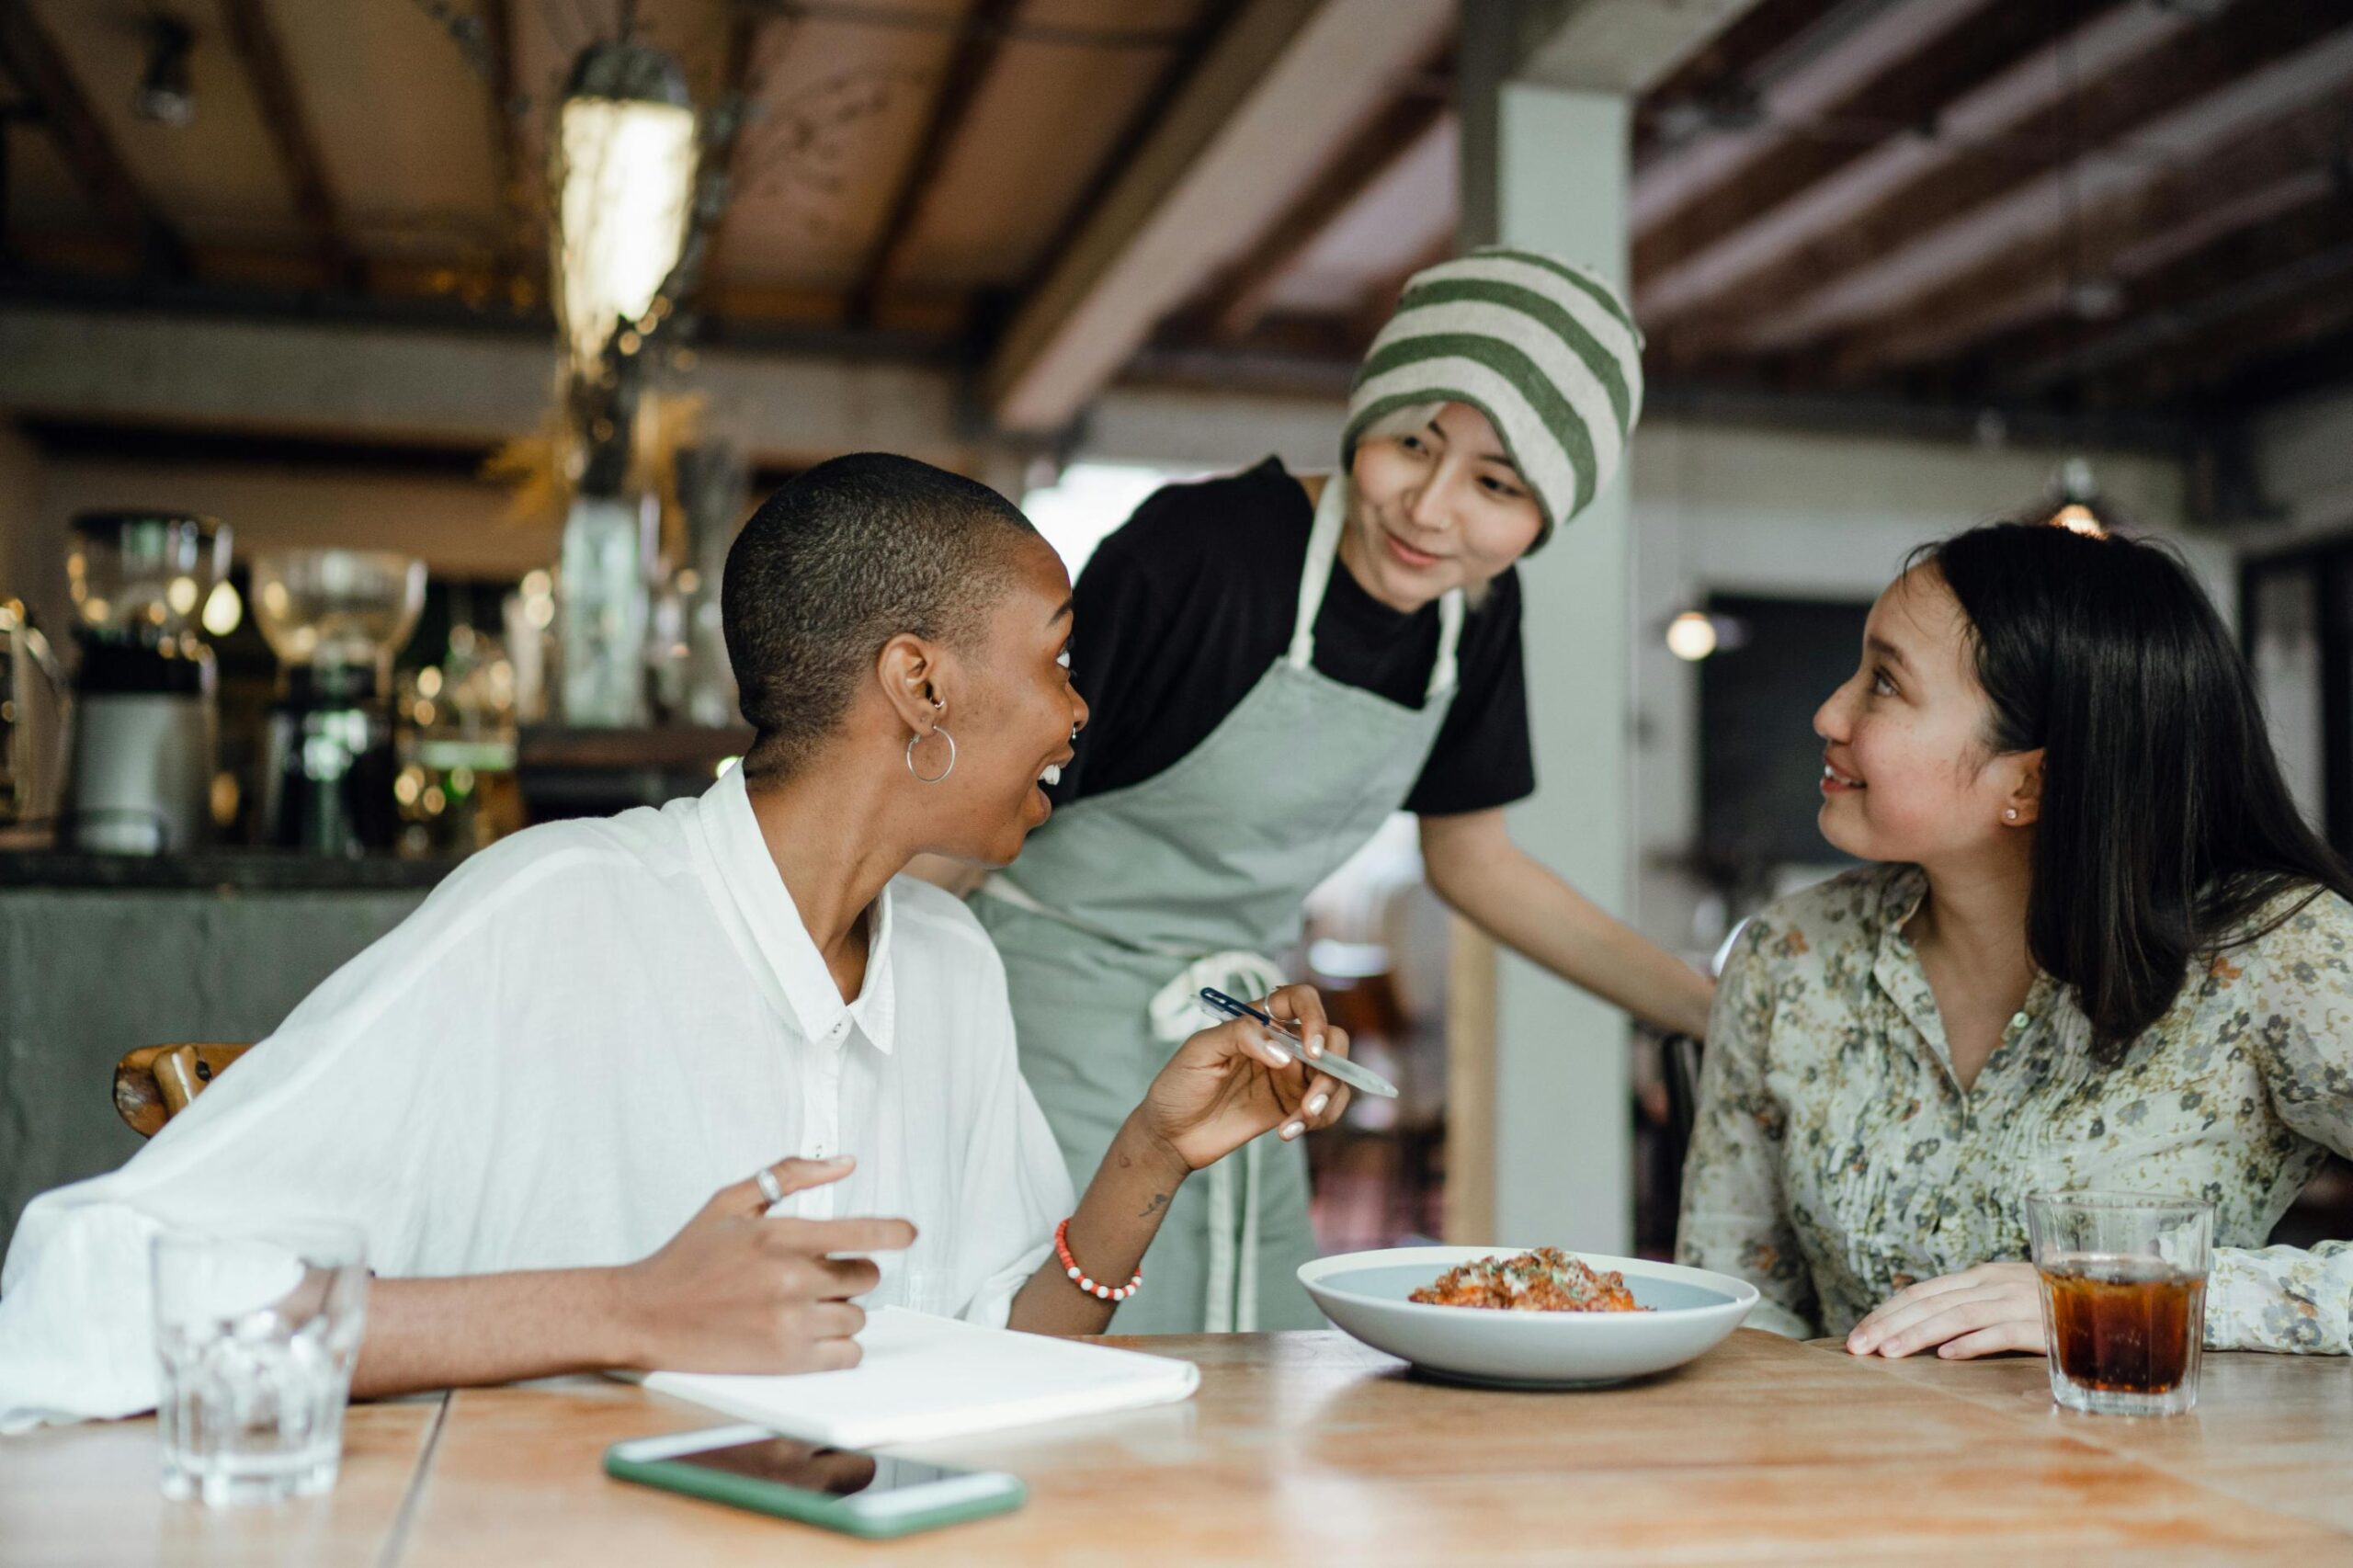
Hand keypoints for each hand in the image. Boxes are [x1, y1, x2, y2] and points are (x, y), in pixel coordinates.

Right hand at [606, 1157, 915, 1374]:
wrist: (644, 1315)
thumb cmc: (687, 1257)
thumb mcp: (731, 1201)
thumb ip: (790, 1175)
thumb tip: (844, 1162)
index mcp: (778, 1236)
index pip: (860, 1232)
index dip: (894, 1232)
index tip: (909, 1233)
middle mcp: (789, 1279)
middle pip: (865, 1277)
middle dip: (849, 1274)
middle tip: (814, 1276)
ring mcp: (790, 1323)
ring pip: (856, 1316)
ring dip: (839, 1310)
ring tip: (798, 1306)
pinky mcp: (786, 1361)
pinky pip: (847, 1354)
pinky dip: (837, 1346)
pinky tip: (808, 1334)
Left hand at [1138, 984, 1352, 1170]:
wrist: (1170, 1135)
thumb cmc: (1178, 1085)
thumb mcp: (1199, 1050)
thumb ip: (1239, 1036)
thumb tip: (1284, 1052)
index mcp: (1259, 1021)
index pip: (1301, 1000)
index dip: (1315, 1017)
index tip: (1310, 1050)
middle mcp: (1282, 1044)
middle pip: (1332, 1039)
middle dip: (1333, 1067)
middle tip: (1311, 1098)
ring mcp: (1289, 1077)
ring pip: (1335, 1077)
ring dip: (1327, 1099)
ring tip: (1298, 1122)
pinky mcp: (1291, 1107)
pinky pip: (1324, 1108)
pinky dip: (1316, 1121)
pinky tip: (1286, 1133)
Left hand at [1845, 1262, 2043, 1359]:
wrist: (2112, 1294)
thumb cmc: (2051, 1303)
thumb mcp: (2006, 1298)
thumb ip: (1971, 1308)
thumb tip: (1924, 1331)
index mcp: (1980, 1277)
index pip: (1921, 1293)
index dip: (1885, 1312)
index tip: (1856, 1335)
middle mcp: (1993, 1283)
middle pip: (1929, 1302)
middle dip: (1888, 1325)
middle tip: (1857, 1347)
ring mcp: (2018, 1301)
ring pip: (1958, 1315)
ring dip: (1919, 1334)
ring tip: (1889, 1353)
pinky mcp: (2043, 1324)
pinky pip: (2003, 1331)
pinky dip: (1974, 1342)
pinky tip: (1948, 1356)